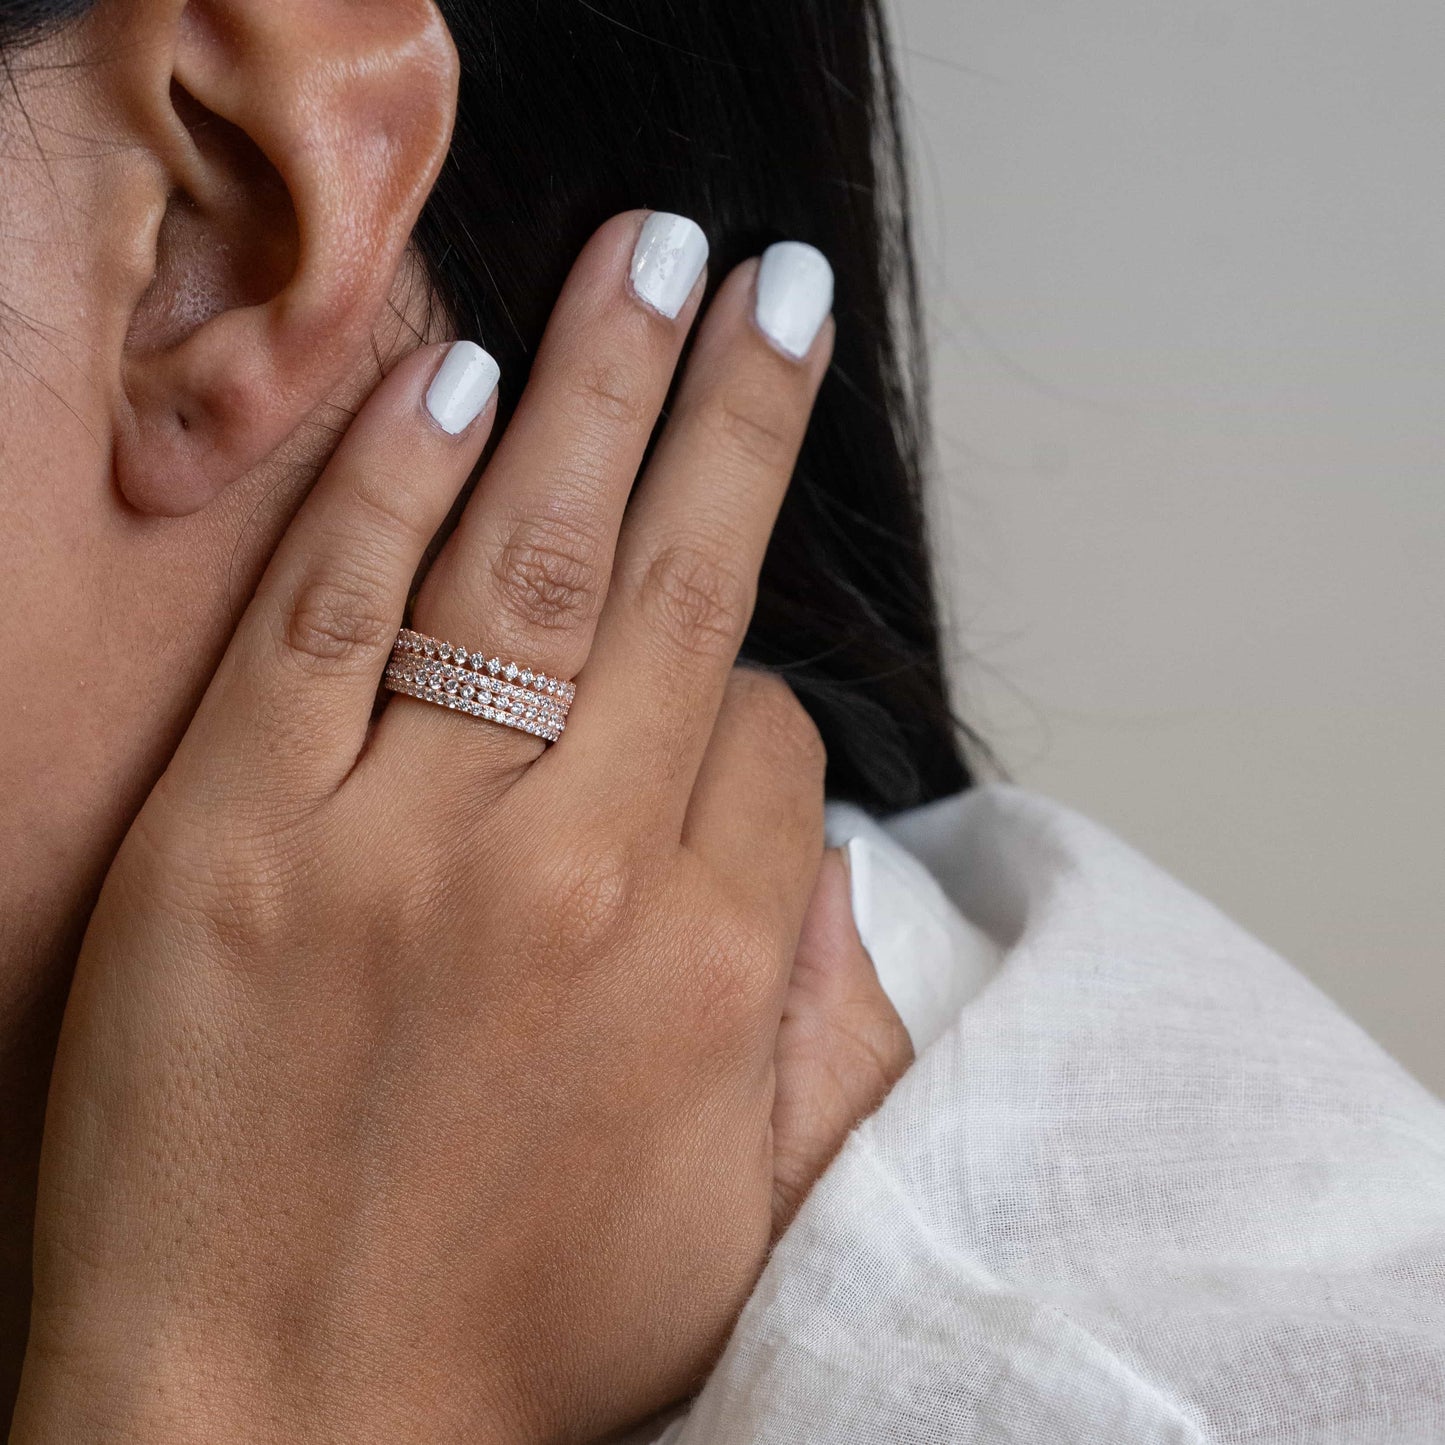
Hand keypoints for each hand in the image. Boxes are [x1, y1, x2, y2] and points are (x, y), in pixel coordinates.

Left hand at [13, 213, 908, 1444]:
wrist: (256, 1443)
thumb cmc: (504, 1348)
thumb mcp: (734, 1212)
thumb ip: (811, 1022)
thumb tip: (814, 858)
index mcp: (706, 972)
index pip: (775, 734)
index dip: (762, 698)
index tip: (723, 696)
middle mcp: (572, 880)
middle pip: (688, 588)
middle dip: (740, 414)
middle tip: (776, 285)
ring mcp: (396, 845)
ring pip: (533, 561)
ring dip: (604, 391)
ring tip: (655, 264)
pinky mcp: (231, 836)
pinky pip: (334, 613)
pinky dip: (400, 481)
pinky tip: (460, 377)